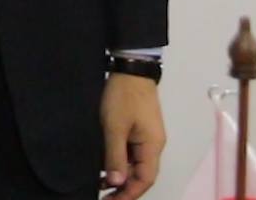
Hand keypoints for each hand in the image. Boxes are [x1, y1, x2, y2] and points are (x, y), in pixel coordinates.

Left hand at [101, 72, 165, 198]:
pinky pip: (132, 153)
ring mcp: (147, 137)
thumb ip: (115, 157)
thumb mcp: (114, 128)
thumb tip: (116, 183)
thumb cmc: (123, 97)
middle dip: (125, 189)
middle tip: (105, 197)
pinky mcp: (139, 129)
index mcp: (152, 146)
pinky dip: (121, 163)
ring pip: (137, 165)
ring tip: (102, 186)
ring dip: (122, 176)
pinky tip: (106, 166)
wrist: (131, 69)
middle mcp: (154, 145)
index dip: (129, 194)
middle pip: (142, 175)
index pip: (145, 180)